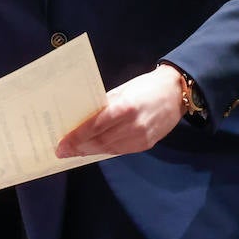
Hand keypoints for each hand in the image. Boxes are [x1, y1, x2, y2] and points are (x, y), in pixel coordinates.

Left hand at [54, 64, 185, 158]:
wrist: (176, 93)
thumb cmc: (145, 86)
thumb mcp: (123, 90)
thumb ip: (105, 105)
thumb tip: (82, 118)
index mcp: (126, 107)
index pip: (96, 125)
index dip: (77, 137)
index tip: (61, 144)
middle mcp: (134, 125)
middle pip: (101, 141)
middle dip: (79, 148)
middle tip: (61, 151)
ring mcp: (142, 138)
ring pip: (110, 149)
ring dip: (89, 152)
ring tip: (73, 152)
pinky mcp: (147, 145)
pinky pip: (121, 151)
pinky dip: (105, 151)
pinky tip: (93, 150)